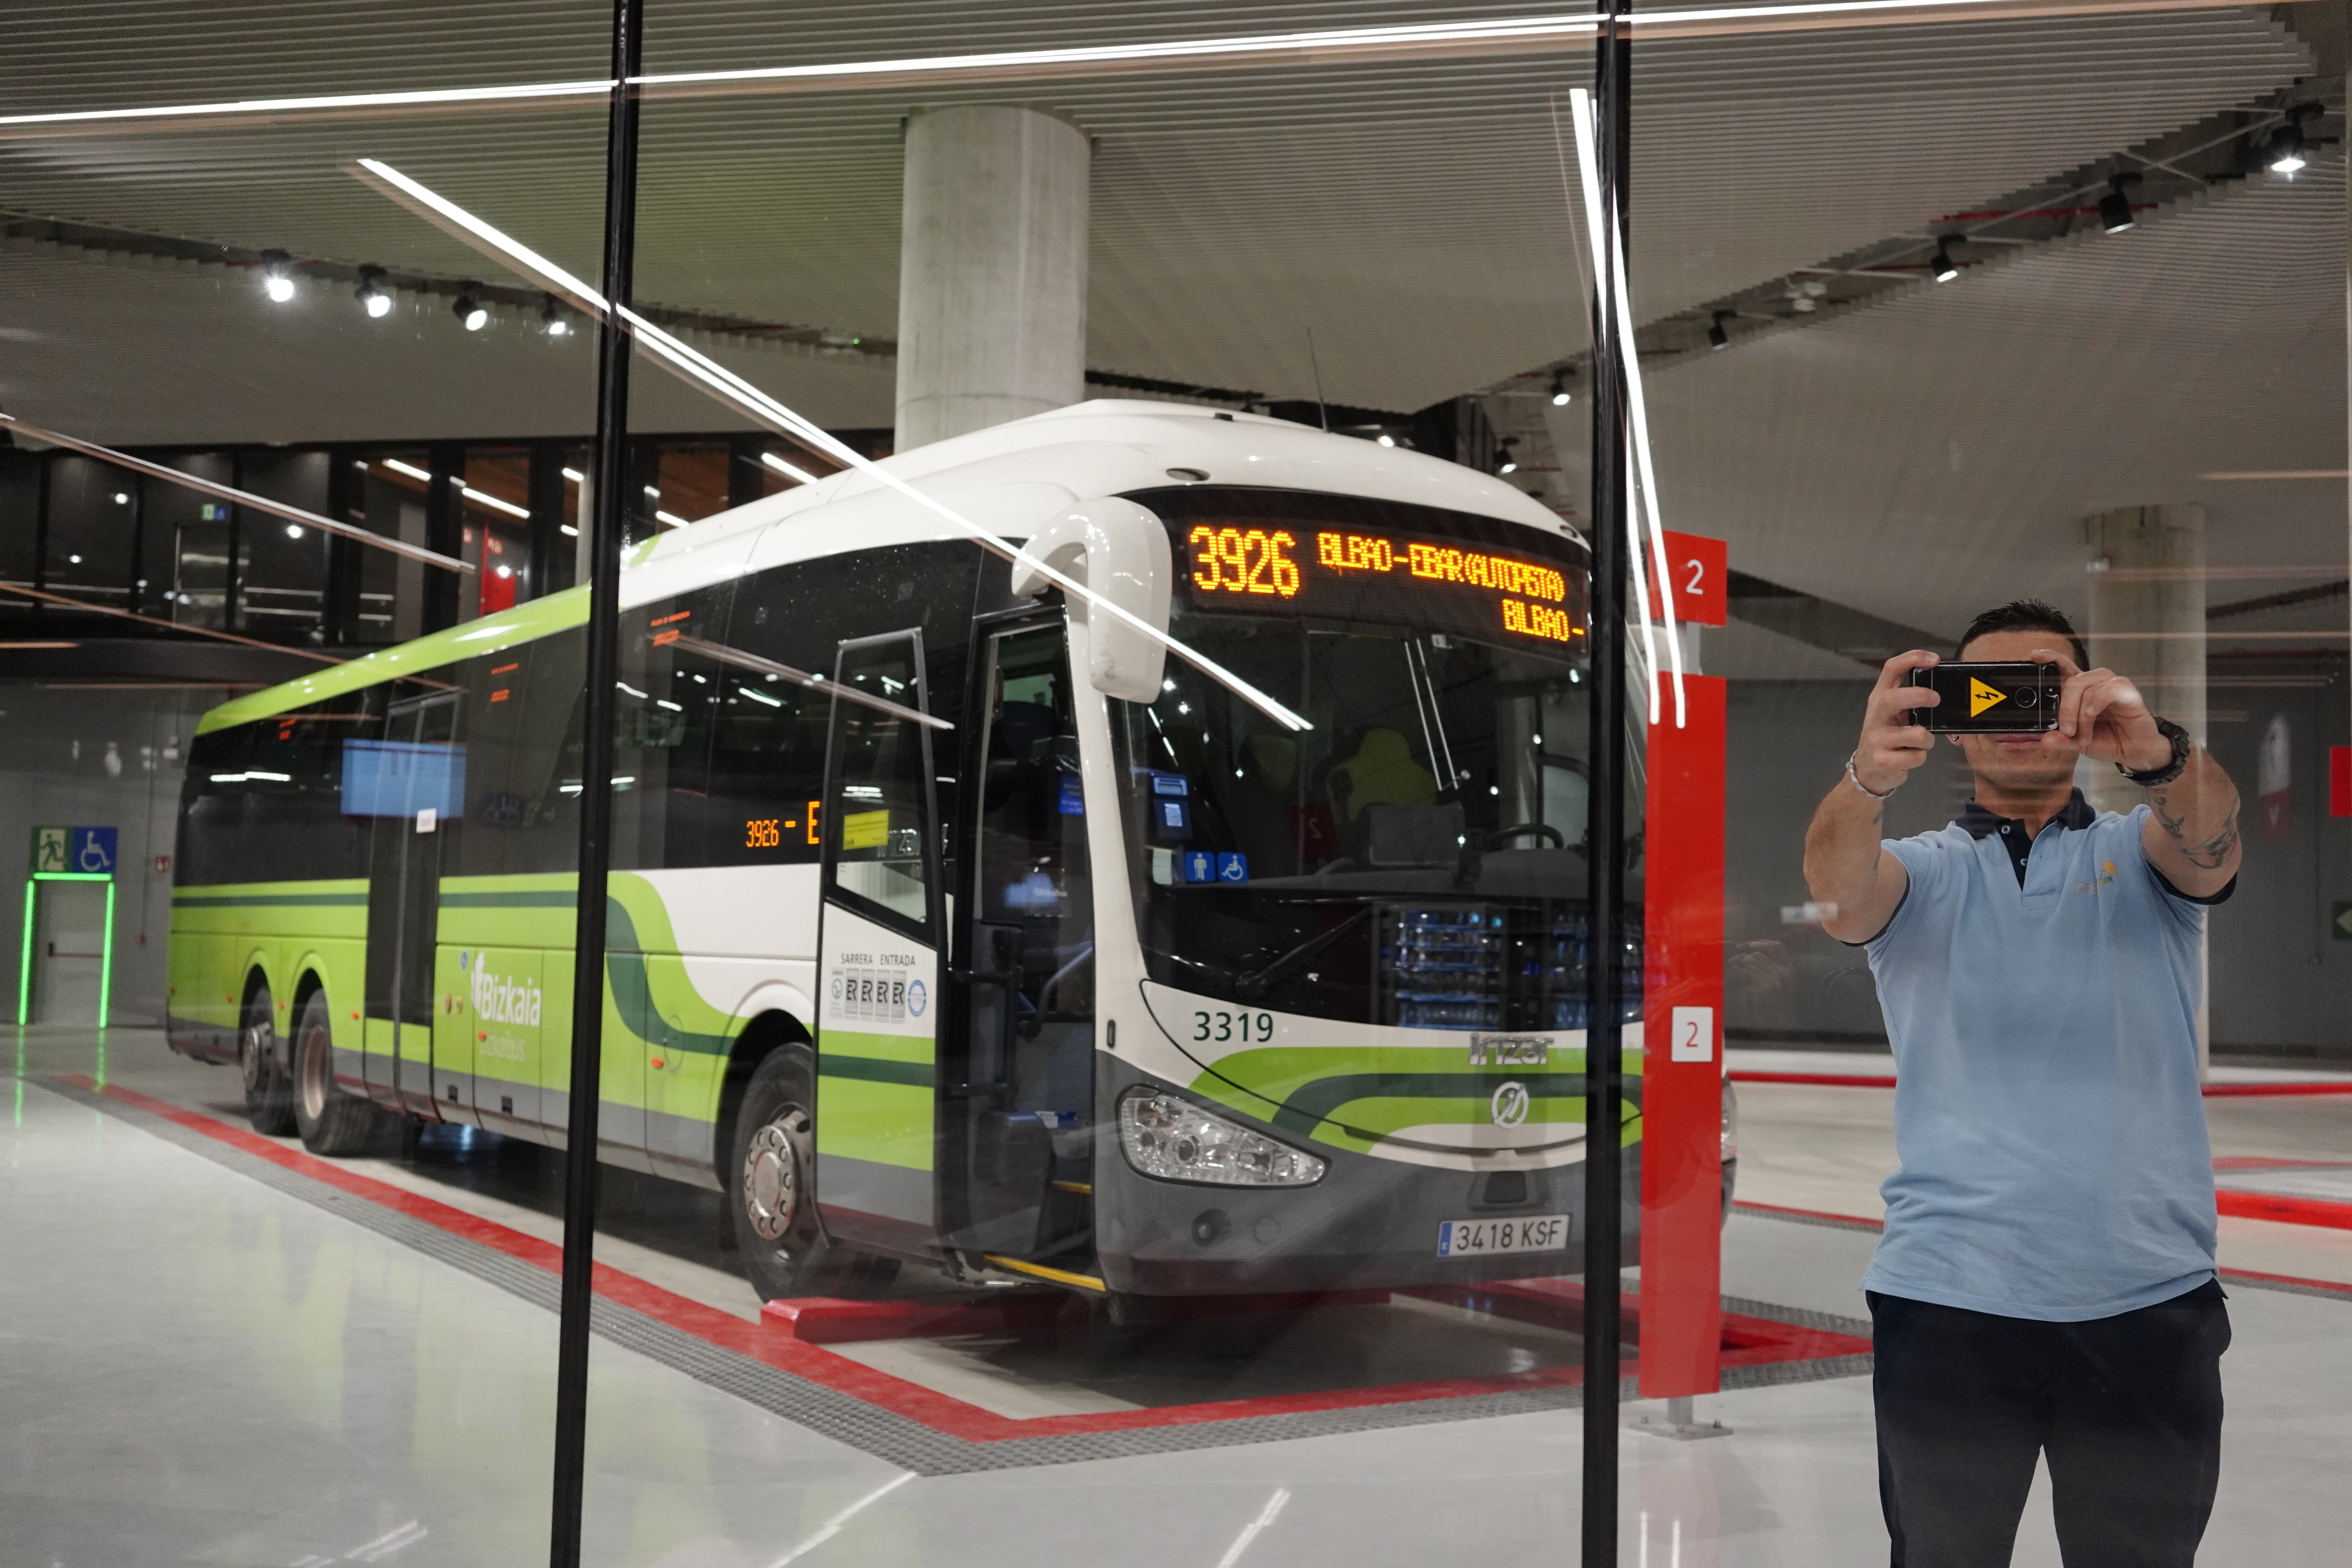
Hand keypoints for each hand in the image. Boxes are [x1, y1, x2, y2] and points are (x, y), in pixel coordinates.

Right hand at [1852, 650, 1942, 794]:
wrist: (1867, 769)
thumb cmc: (1886, 736)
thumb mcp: (1891, 713)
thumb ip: (1909, 699)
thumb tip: (1942, 688)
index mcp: (1880, 698)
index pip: (1891, 669)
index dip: (1913, 659)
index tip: (1934, 659)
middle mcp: (1876, 715)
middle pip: (1894, 697)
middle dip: (1920, 696)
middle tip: (1935, 700)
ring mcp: (1877, 739)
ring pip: (1916, 734)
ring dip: (1928, 739)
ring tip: (1921, 742)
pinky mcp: (1883, 760)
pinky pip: (1916, 756)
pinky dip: (1920, 757)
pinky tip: (1910, 757)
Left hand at [2028, 649, 2167, 770]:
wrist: (2134, 751)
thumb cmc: (2107, 740)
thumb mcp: (2077, 742)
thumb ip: (2060, 740)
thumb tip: (2043, 739)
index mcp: (2080, 690)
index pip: (2064, 667)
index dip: (2051, 657)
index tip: (2035, 655)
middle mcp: (2095, 683)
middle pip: (2072, 681)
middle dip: (2064, 709)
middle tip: (2067, 731)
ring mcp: (2112, 685)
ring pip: (2087, 687)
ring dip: (2081, 715)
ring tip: (2085, 735)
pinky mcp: (2128, 692)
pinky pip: (2108, 689)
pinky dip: (2096, 704)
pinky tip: (2093, 716)